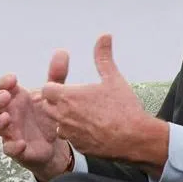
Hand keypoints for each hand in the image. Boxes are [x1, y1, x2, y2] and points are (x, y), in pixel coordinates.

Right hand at [0, 50, 72, 181]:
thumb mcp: (53, 95)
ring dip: (0, 122)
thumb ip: (56, 75)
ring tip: (8, 118)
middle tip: (6, 95)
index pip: (4, 86)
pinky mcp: (17, 150)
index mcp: (17, 98)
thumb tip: (62, 51)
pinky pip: (10, 149)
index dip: (5, 82)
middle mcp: (11, 113)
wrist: (55, 145)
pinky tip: (21, 143)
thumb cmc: (47, 116)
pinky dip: (13, 147)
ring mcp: (11, 131)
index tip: (13, 79)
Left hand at [39, 34, 167, 172]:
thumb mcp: (113, 78)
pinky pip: (70, 138)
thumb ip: (103, 56)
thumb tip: (104, 35)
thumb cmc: (124, 107)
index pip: (46, 89)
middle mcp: (64, 115)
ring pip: (57, 123)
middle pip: (48, 106)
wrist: (136, 138)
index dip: (55, 88)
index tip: (66, 88)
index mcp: (68, 96)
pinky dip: (75, 133)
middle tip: (74, 100)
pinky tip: (91, 129)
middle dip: (57, 102)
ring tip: (84, 114)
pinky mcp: (78, 146)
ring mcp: (70, 133)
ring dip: (65, 118)